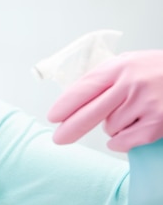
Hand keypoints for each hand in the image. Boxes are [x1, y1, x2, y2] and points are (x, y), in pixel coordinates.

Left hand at [47, 50, 162, 151]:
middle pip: (90, 113)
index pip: (84, 87)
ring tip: (131, 112)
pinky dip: (122, 141)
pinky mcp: (157, 123)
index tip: (53, 117)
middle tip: (58, 139)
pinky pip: (125, 141)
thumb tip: (75, 100)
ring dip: (112, 126)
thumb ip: (105, 77)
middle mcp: (131, 84)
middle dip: (71, 128)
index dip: (66, 104)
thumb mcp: (130, 62)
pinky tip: (130, 131)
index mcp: (119, 66)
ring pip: (109, 128)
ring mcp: (145, 104)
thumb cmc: (158, 71)